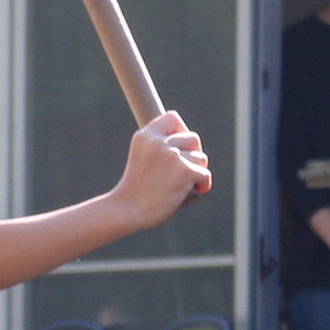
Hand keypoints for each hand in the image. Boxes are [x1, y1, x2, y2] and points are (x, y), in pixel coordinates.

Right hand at [107, 111, 210, 229]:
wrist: (125, 212)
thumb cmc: (134, 190)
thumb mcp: (140, 159)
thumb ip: (159, 147)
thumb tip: (189, 141)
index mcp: (145, 136)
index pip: (172, 118)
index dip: (179, 131)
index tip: (177, 148)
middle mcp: (159, 142)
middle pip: (193, 138)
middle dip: (192, 154)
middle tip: (181, 171)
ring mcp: (173, 156)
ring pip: (201, 158)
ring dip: (195, 171)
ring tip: (179, 184)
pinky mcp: (185, 172)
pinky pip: (205, 175)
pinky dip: (202, 185)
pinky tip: (191, 192)